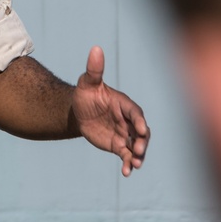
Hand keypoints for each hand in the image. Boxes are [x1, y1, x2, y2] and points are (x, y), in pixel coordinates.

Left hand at [71, 46, 149, 175]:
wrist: (78, 112)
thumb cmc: (85, 93)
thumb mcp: (87, 83)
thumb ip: (94, 70)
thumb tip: (95, 48)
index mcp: (124, 105)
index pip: (135, 113)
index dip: (139, 122)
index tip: (140, 130)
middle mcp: (128, 120)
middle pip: (141, 132)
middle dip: (142, 142)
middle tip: (138, 151)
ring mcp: (125, 134)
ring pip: (137, 146)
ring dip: (138, 155)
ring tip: (135, 165)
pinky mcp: (119, 145)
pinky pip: (126, 156)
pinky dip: (128, 164)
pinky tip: (126, 173)